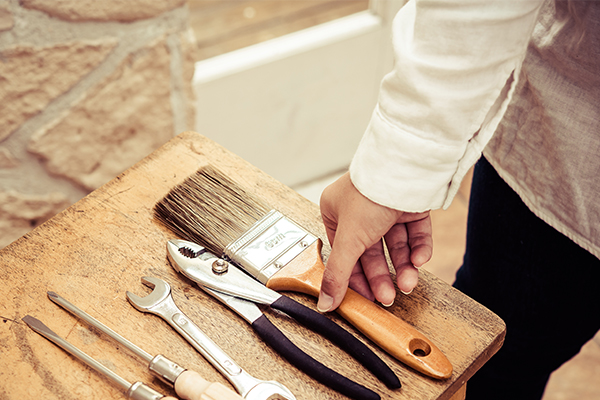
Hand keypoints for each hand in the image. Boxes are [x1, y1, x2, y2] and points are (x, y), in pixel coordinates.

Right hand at [317, 173, 432, 311]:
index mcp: (337, 214)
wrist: (404, 171)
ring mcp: (387, 209)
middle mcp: (361, 212)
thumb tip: (325, 303)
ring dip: (403, 268)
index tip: (364, 298)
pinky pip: (415, 235)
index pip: (345, 254)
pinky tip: (418, 260)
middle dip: (382, 277)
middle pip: (371, 253)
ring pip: (396, 247)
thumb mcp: (348, 239)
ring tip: (408, 283)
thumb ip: (337, 274)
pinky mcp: (411, 207)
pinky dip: (418, 249)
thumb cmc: (369, 193)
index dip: (355, 279)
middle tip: (388, 297)